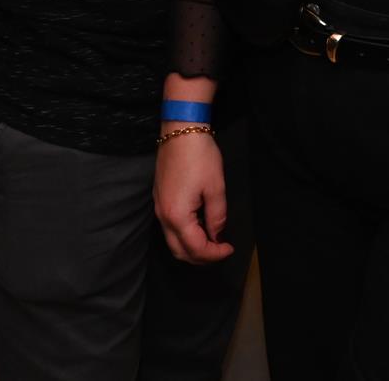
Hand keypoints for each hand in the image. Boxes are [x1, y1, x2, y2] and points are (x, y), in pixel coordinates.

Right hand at [154, 131, 233, 264]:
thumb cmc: (200, 156)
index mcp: (177, 216)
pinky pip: (169, 228)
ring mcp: (158, 207)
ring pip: (172, 241)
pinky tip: (200, 225)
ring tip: (212, 240)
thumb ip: (217, 217)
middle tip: (220, 250)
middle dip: (201, 257)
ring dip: (192, 247)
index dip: (215, 254)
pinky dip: (184, 235)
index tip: (230, 248)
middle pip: (179, 252)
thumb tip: (216, 236)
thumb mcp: (216, 188)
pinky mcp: (158, 198)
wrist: (180, 130)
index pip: (196, 248)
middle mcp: (162, 216)